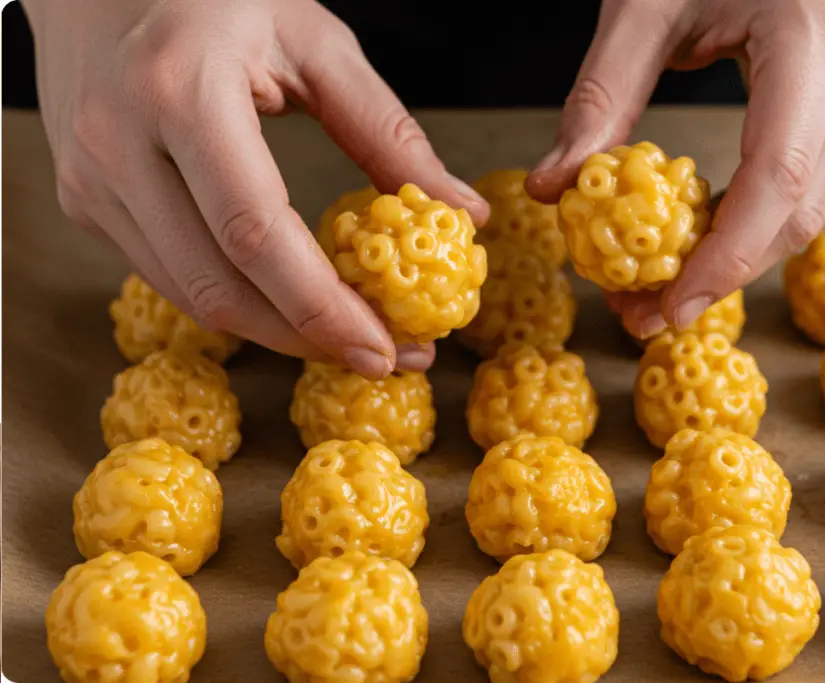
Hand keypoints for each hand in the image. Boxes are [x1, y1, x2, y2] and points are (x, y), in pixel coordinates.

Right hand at [24, 0, 488, 376]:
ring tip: (348, 336)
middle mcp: (118, 143)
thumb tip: (461, 210)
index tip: (386, 349)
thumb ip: (387, 132)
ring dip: (276, 332)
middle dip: (308, 339)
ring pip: (190, 297)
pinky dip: (236, 300)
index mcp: (181, 90)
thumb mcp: (316, 43)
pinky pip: (169, 276)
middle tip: (383, 357)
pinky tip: (289, 302)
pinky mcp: (85, 202)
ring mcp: (91, 180)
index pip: (255, 232)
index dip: (323, 308)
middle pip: (219, 286)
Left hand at [527, 0, 824, 337]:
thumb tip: (552, 188)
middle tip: (646, 313)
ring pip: (816, 209)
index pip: (777, 178)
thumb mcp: (643, 6)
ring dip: (742, 258)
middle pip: (803, 210)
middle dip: (725, 275)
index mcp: (812, 35)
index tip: (667, 309)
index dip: (724, 258)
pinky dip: (759, 223)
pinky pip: (818, 185)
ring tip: (663, 286)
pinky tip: (703, 239)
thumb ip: (599, 99)